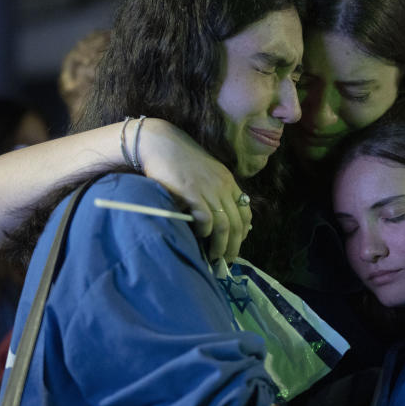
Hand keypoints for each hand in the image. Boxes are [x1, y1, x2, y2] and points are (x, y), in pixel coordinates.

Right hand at [140, 119, 251, 260]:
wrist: (159, 143)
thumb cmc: (178, 161)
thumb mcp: (205, 175)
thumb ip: (215, 193)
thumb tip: (220, 220)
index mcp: (228, 181)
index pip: (246, 211)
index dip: (243, 233)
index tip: (236, 246)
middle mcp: (222, 186)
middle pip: (238, 223)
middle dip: (234, 246)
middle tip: (227, 262)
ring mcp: (208, 189)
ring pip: (225, 225)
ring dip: (221, 246)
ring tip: (215, 258)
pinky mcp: (192, 193)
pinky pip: (206, 218)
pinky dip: (205, 231)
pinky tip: (200, 236)